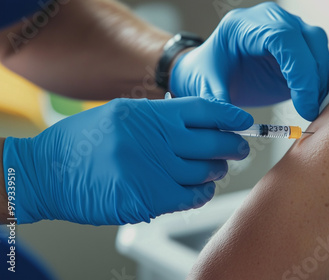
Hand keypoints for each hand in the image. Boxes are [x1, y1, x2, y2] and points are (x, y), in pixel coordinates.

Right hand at [3, 97, 252, 224]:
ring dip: (216, 171)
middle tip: (239, 148)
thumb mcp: (121, 115)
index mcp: (147, 114)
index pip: (204, 110)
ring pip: (205, 171)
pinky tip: (202, 190)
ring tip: (215, 169)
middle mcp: (153, 139)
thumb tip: (198, 124)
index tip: (244, 121)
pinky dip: (202, 193)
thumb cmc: (82, 143)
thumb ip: (159, 119)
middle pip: (212, 142)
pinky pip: (191, 197)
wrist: (46, 173)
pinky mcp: (148, 199)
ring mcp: (151, 170)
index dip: (230, 115)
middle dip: (233, 146)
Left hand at [170, 2, 328, 120]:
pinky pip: (321, 58)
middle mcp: (271, 21)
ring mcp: (288, 30)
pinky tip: (317, 101)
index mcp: (245, 26)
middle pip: (309, 39)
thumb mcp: (205, 89)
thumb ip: (220, 106)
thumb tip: (240, 125)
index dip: (300, 72)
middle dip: (314, 79)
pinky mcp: (298, 46)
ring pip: (320, 48)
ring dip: (322, 80)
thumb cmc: (208, 74)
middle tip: (310, 111)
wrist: (212, 70)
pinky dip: (324, 79)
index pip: (283, 38)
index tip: (304, 105)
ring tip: (313, 109)